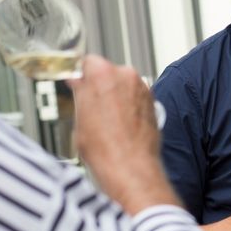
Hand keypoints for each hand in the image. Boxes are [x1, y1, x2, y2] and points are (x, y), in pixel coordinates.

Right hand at [68, 54, 178, 213]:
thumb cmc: (106, 149)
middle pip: (107, 72)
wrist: (131, 169)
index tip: (76, 82)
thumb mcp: (79, 117)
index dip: (80, 75)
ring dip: (115, 95)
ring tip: (106, 120)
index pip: (86, 62)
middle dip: (99, 85)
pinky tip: (119, 124)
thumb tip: (78, 82)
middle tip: (90, 106)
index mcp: (103, 73)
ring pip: (122, 85)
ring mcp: (142, 87)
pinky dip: (128, 105)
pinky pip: (135, 96)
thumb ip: (80, 93)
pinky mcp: (153, 100)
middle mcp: (126, 75)